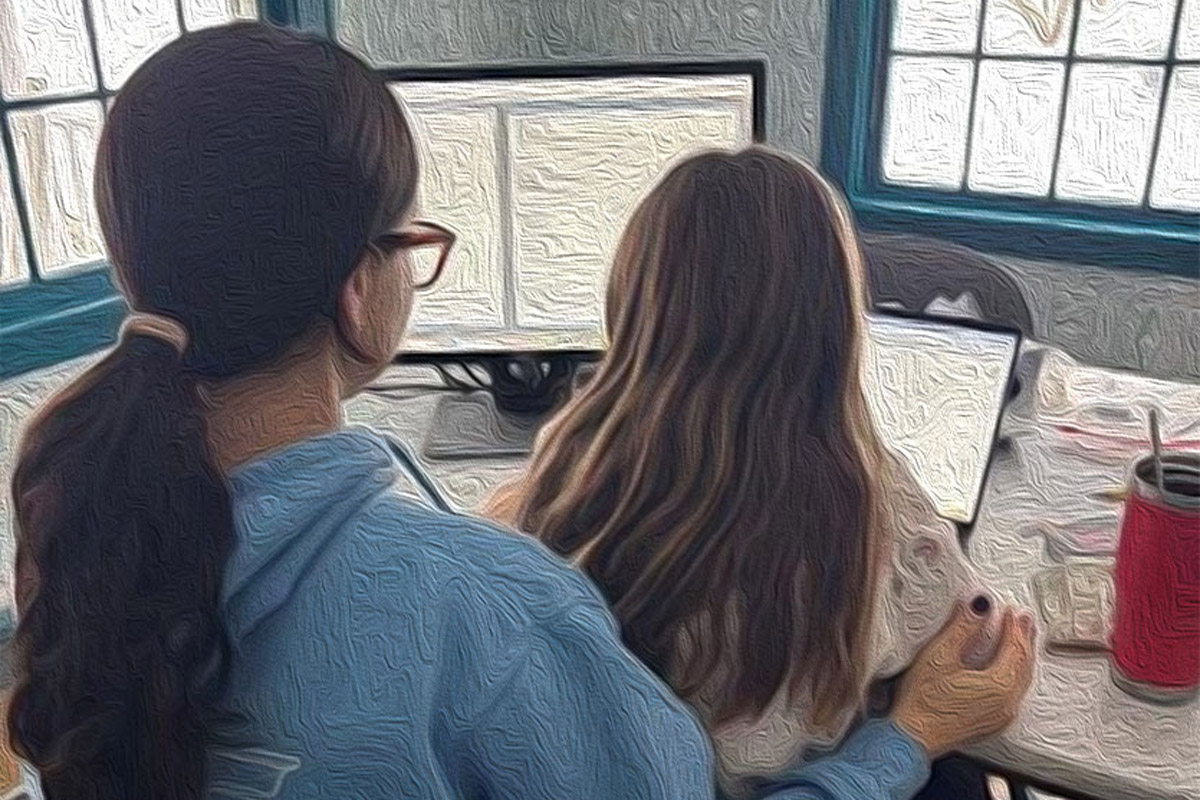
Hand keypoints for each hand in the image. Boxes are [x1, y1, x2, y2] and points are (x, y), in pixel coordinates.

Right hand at [891, 601, 1035, 757]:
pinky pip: (1014, 693)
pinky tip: (1008, 670)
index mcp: (999, 686)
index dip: (1012, 626)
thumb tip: (980, 605)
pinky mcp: (992, 723)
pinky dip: (1015, 674)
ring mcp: (1001, 716)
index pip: (1014, 648)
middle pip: (1023, 664)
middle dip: (1024, 639)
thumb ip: (963, 627)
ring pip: (1021, 680)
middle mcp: (1007, 703)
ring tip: (1020, 639)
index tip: (1009, 609)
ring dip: (1022, 656)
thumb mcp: (940, 656)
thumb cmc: (922, 701)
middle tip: (1024, 619)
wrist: (912, 737)